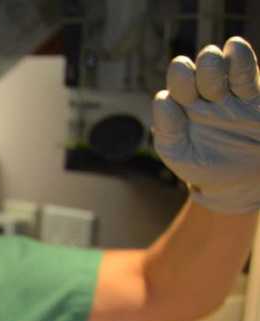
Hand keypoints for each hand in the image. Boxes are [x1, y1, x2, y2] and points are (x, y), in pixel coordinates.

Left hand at [152, 36, 259, 213]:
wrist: (245, 180)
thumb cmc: (206, 169)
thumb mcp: (182, 156)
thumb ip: (168, 131)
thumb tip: (162, 98)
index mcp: (177, 114)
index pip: (168, 96)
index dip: (168, 96)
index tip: (172, 104)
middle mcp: (199, 99)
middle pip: (187, 75)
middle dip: (186, 75)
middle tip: (193, 91)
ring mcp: (225, 94)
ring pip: (213, 67)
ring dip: (209, 66)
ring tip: (213, 80)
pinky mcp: (251, 93)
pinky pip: (244, 70)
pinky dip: (239, 58)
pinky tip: (233, 47)